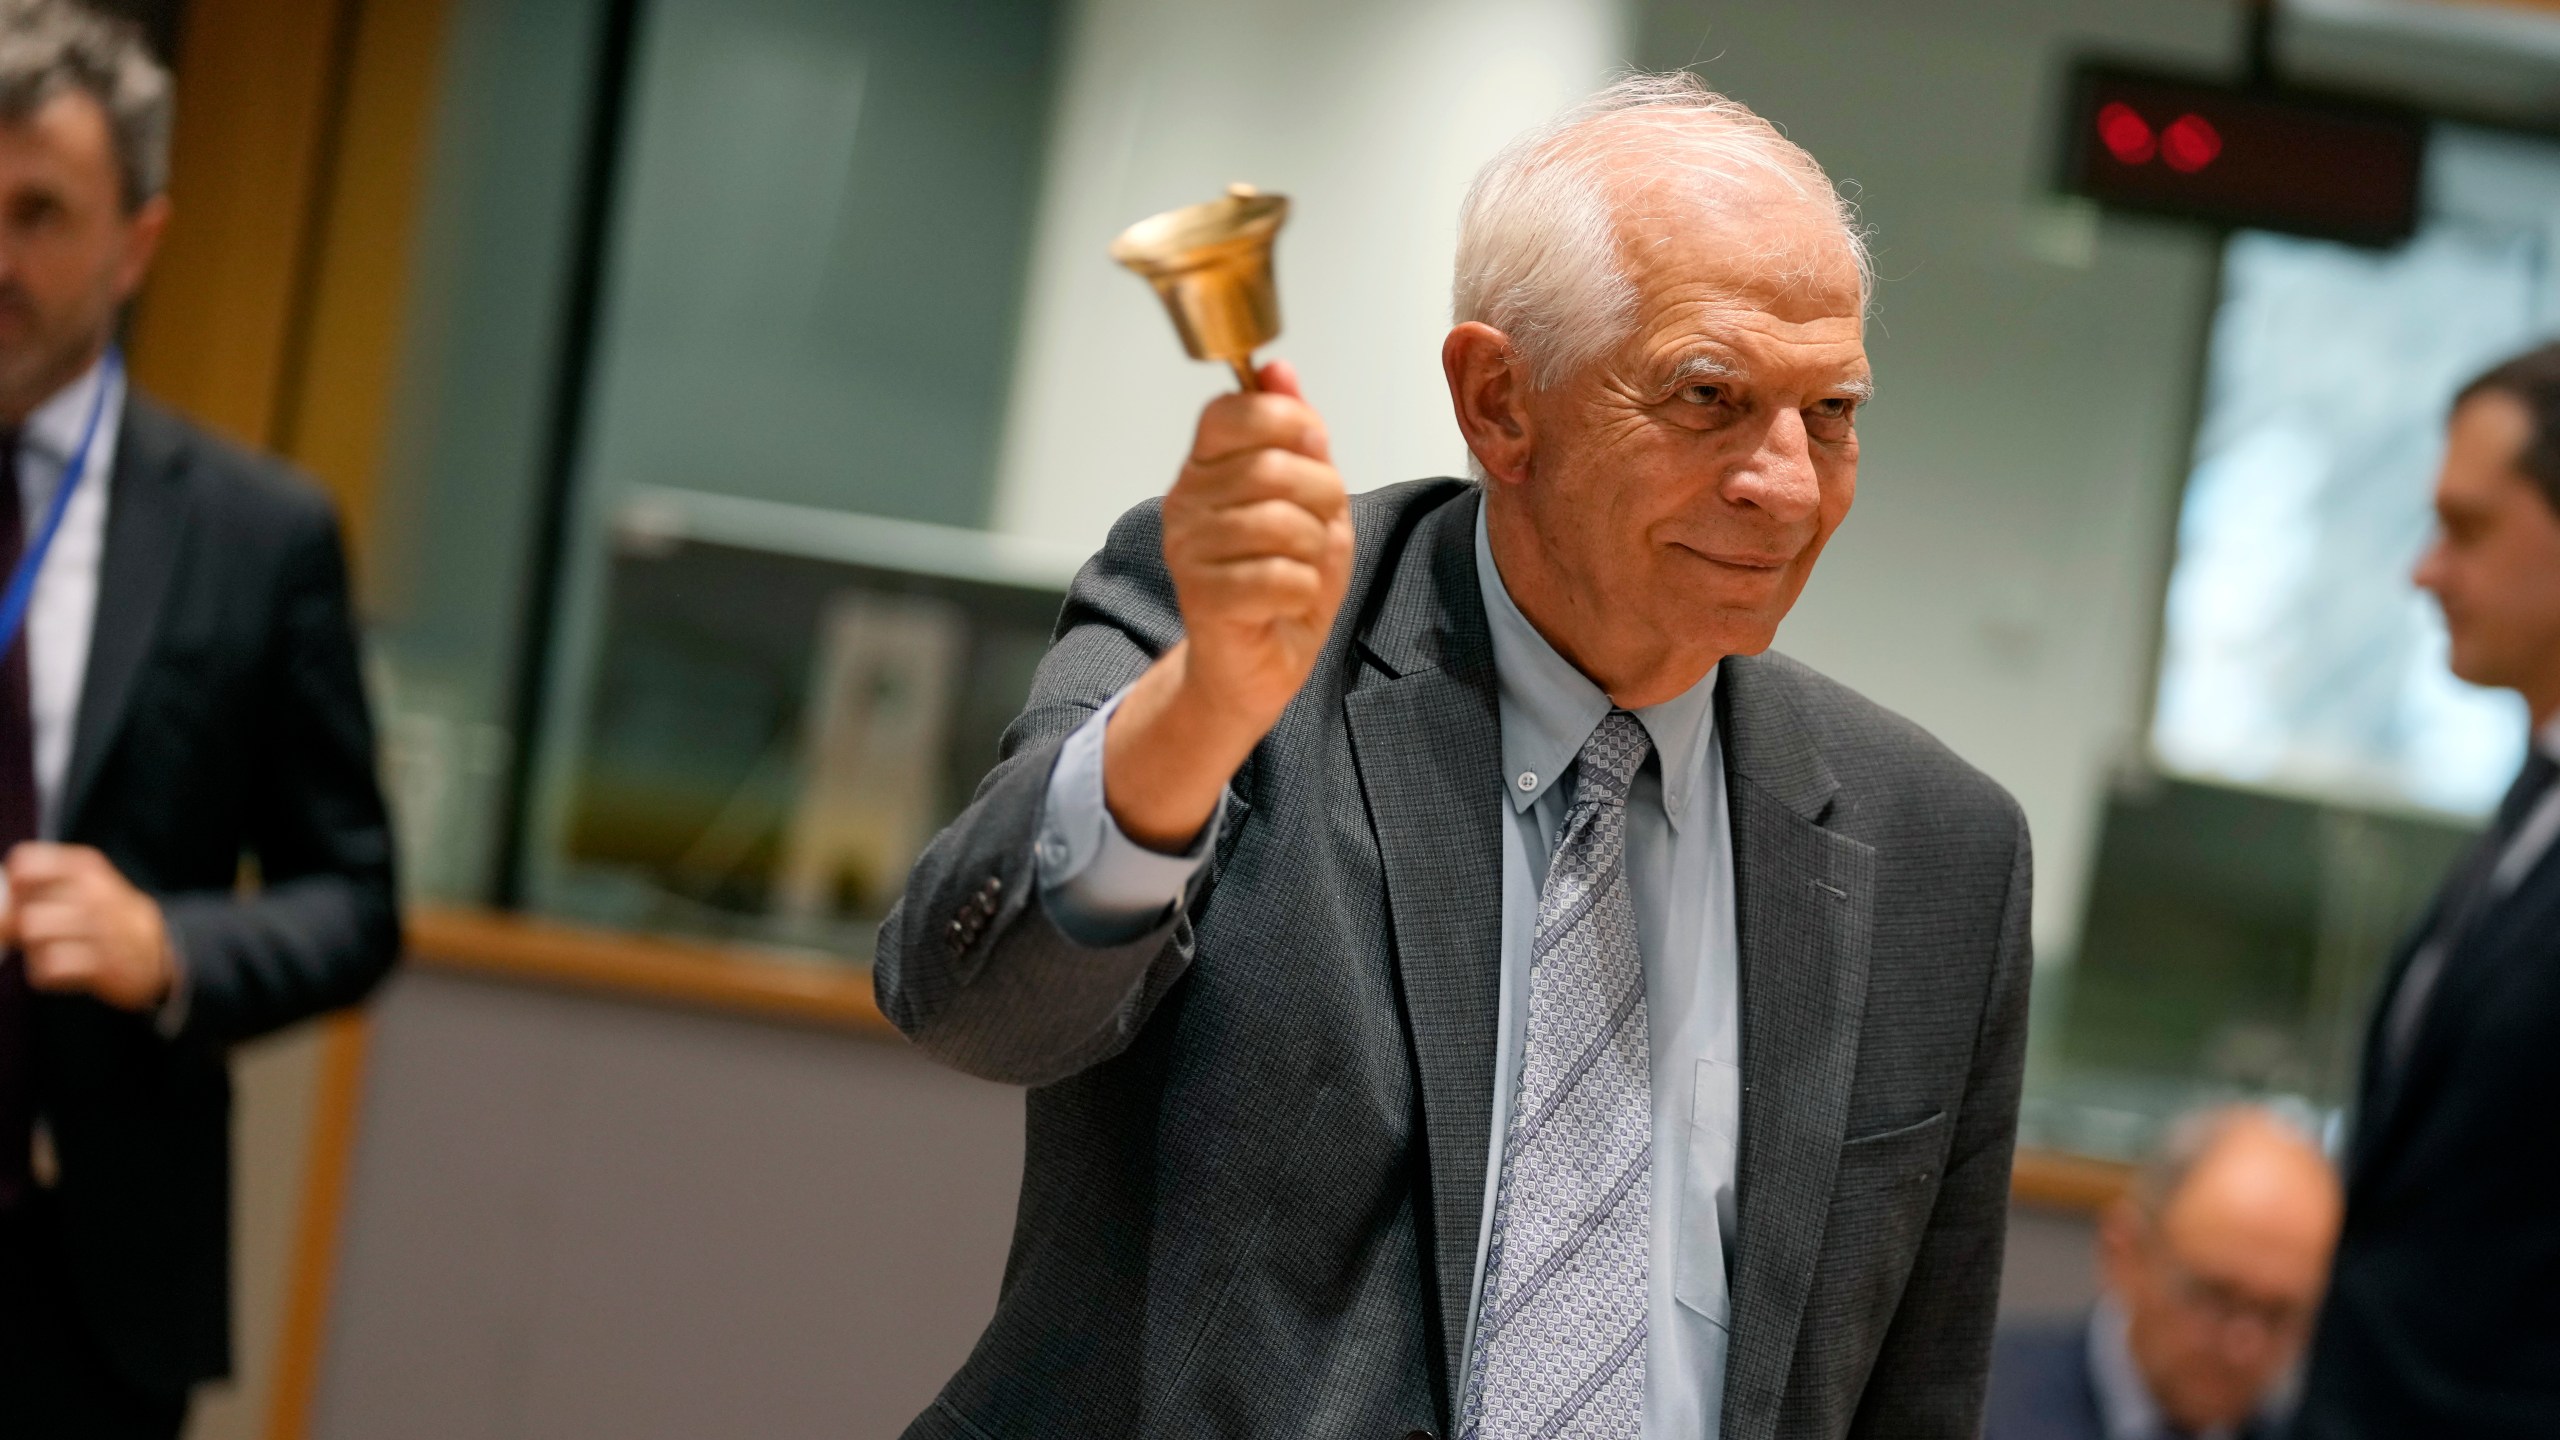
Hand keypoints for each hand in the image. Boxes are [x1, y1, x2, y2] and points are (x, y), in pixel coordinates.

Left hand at [3, 843, 175, 1011]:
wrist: (156, 948)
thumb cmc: (102, 915)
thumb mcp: (80, 884)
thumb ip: (35, 886)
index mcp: (84, 866)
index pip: (24, 864)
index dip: (13, 887)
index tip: (24, 899)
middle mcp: (93, 893)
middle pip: (24, 910)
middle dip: (18, 927)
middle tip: (35, 934)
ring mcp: (100, 928)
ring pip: (34, 935)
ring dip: (34, 948)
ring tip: (53, 950)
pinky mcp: (102, 965)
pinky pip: (48, 969)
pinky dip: (47, 974)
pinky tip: (65, 968)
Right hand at [1106, 360, 1353, 848]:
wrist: (1255, 666)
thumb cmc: (1280, 581)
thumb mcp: (1304, 497)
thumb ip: (1294, 436)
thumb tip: (1279, 370)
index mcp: (1204, 468)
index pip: (1232, 411)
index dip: (1287, 421)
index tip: (1313, 450)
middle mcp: (1185, 503)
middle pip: (1272, 466)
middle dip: (1322, 495)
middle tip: (1321, 526)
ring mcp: (1190, 552)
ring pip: (1281, 522)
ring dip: (1315, 549)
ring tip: (1304, 566)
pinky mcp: (1205, 599)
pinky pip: (1280, 576)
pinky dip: (1303, 589)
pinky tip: (1289, 600)